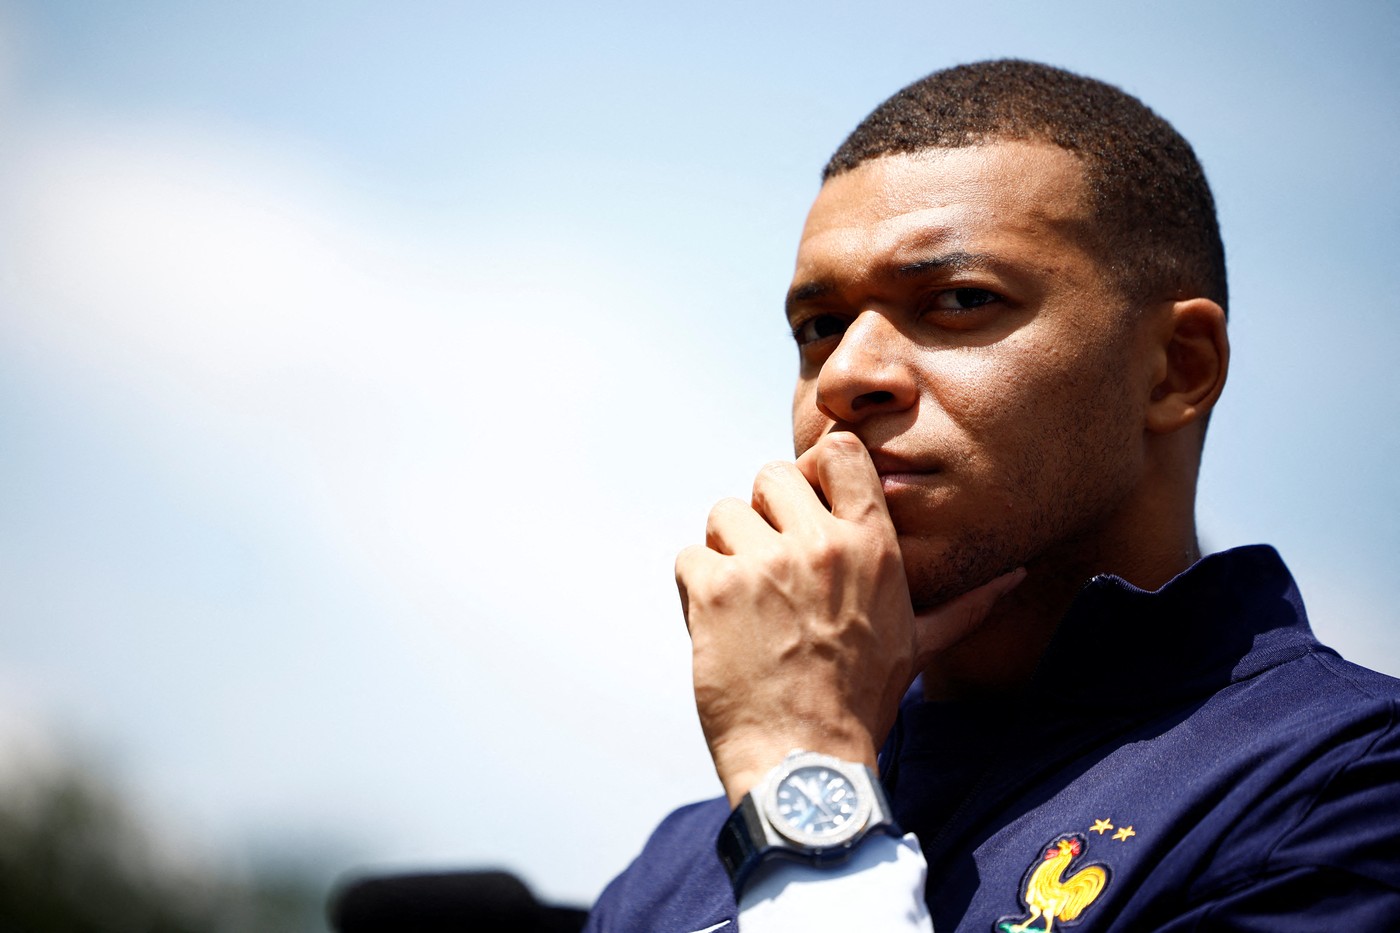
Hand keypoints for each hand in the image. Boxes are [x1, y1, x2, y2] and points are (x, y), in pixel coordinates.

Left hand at [676, 432, 1023, 806]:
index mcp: (872, 546)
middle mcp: (819, 544)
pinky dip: (696, 589)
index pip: (839, 452)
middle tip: (769, 566)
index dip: (814, 470)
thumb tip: (1016, 578)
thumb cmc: (861, 703)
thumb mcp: (917, 645)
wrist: (806, 761)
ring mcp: (764, 564)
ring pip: (723, 514)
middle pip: (770, 475)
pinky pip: (690, 558)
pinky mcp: (715, 589)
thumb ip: (963, 604)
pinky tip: (720, 626)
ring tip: (745, 602)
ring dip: (726, 552)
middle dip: (763, 515)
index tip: (806, 507)